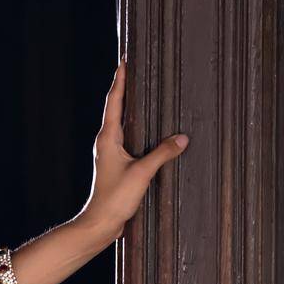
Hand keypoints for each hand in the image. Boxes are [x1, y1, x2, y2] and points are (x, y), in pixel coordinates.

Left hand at [78, 58, 188, 242]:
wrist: (100, 222)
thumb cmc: (115, 198)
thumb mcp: (142, 173)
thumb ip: (162, 153)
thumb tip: (182, 137)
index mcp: (108, 138)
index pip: (114, 102)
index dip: (120, 81)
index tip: (124, 61)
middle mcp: (107, 141)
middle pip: (116, 108)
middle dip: (125, 88)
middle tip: (135, 68)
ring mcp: (111, 152)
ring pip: (122, 122)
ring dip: (130, 106)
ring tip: (142, 90)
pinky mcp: (118, 163)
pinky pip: (129, 137)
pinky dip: (138, 126)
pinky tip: (149, 128)